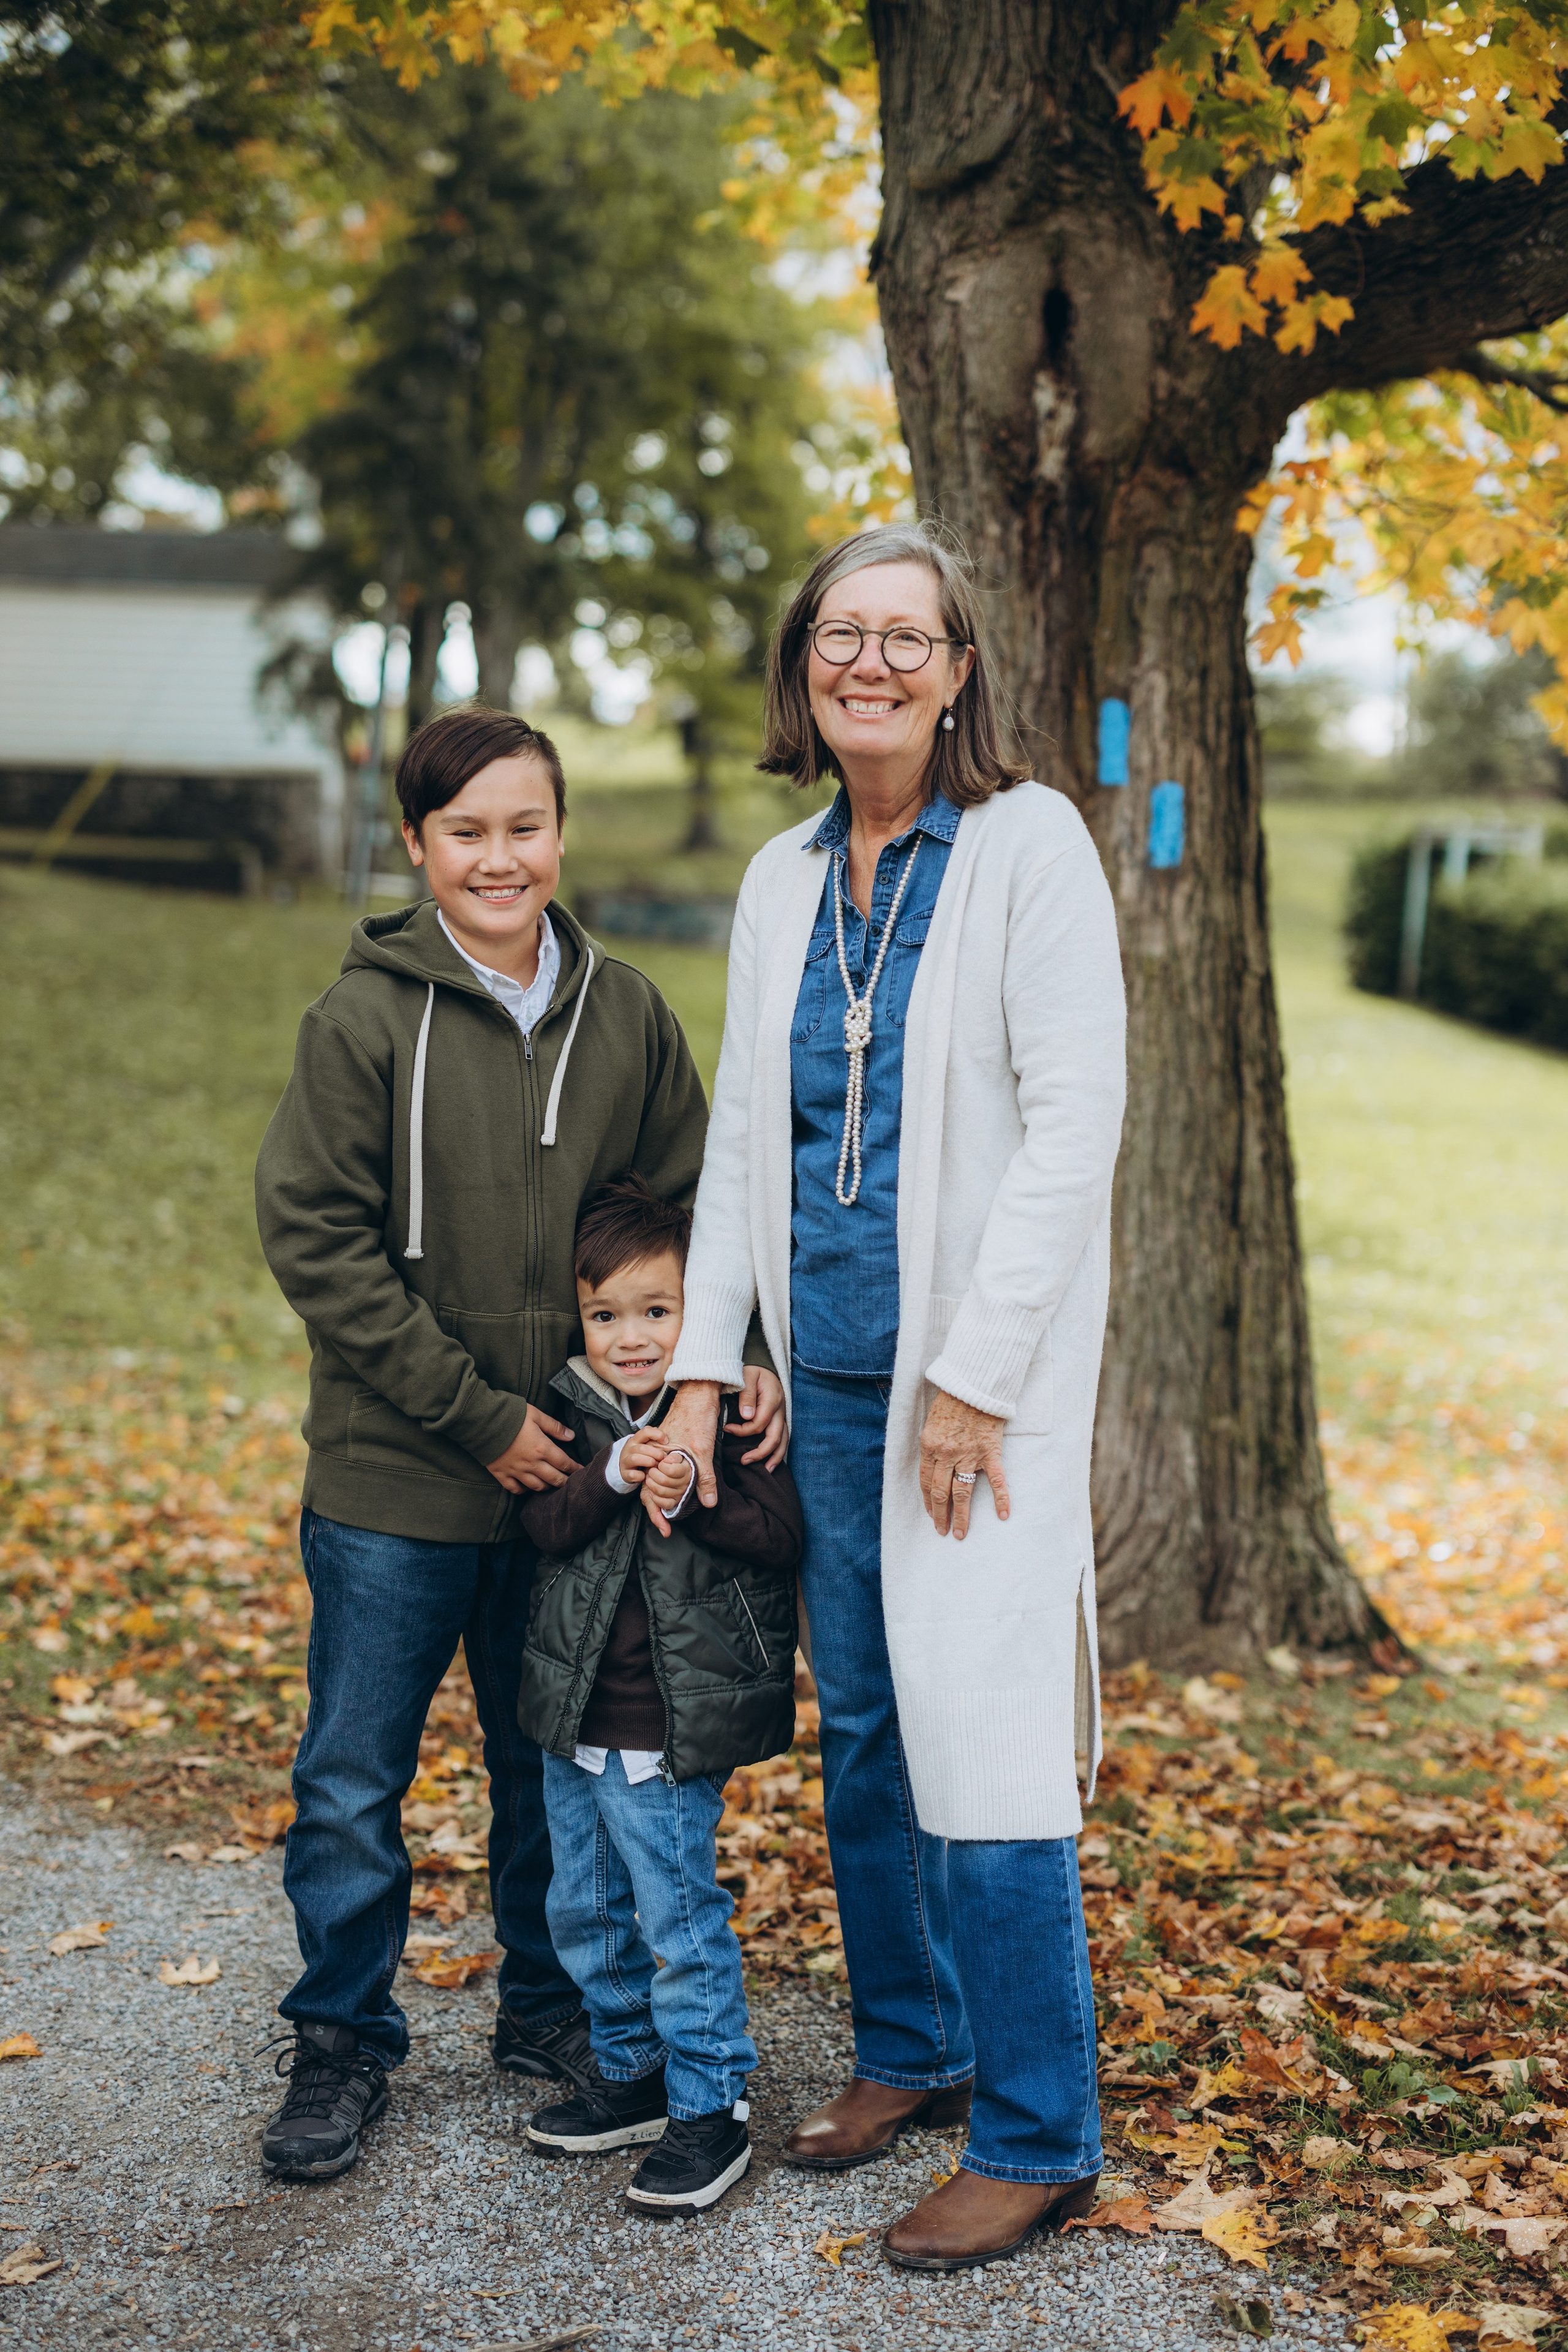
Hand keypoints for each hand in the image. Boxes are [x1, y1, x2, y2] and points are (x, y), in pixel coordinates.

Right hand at [486, 1404, 575, 1494]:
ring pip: (536, 1487)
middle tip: (571, 1483)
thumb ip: (554, 1427)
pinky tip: (527, 1487)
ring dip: (547, 1487)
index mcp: (542, 1448)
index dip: (575, 1468)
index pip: (564, 1463)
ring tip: (552, 1485)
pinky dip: (524, 1490)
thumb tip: (571, 1436)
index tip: (582, 1471)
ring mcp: (516, 1471)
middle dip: (565, 1482)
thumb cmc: (510, 1414)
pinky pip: (515, 1489)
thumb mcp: (536, 1415)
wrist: (482, 1421)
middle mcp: (531, 1463)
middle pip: (553, 1479)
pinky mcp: (501, 1474)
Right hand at [616, 1427, 669, 1486]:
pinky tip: (645, 1475)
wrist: (624, 1468)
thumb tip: (664, 1437)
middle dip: (655, 1453)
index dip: (658, 1435)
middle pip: (642, 1448)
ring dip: (649, 1462)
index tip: (666, 1442)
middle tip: (663, 1458)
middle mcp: (629, 1449)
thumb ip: (654, 1439)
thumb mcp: (644, 1444)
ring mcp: (625, 1461)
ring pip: (635, 1459)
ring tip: (655, 1465)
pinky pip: (633, 1474)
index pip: (645, 1431)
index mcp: (635, 1439)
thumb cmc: (639, 1455)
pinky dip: (641, 1475)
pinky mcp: (625, 1473)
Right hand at [643, 1381, 719, 1534]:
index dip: (656, 1514)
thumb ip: (705, 1477)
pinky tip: (679, 1490)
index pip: (650, 1492)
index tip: (665, 1531)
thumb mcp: (703, 1450)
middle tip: (666, 1529)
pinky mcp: (671, 1447)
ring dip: (664, 1497)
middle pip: (651, 1489)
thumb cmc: (697, 1418)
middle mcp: (656, 1456)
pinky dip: (672, 1482)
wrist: (698, 1391)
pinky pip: (666, 1470)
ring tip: (670, 1514)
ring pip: (658, 1480)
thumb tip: (708, 1503)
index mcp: (659, 1458)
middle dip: (658, 1510)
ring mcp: (663, 1451)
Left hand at [734, 1366, 787, 1469]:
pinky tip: (771, 1461)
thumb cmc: (751, 1371)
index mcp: (772, 1399)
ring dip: (775, 1457)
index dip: (742, 1430)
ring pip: (784, 1441)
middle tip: (744, 1461)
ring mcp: (783, 1415)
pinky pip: (784, 1438)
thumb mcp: (746, 1376)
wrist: (762, 1365)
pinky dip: (779, 1451)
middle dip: (760, 1452)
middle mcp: (781, 1409)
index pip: (759, 1424)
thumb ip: (747, 1395)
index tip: (726, 1429)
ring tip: (765, 1471)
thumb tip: (746, 1416)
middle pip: (775, 1437)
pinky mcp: (781, 1419)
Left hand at [919, 1389, 1009, 1539]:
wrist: (976, 1383)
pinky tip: (1003, 1515)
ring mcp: (969, 1454)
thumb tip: (932, 1465)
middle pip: (941, 1493)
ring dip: (961, 1516)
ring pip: (962, 1493)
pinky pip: (996, 1481)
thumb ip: (931, 1444)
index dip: (927, 1501)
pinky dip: (1001, 1499)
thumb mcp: (931, 1421)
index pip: (926, 1482)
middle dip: (940, 1516)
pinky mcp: (990, 1452)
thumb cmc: (952, 1399)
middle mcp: (946, 1454)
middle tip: (942, 1531)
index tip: (930, 1515)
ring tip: (960, 1534)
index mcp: (929, 1446)